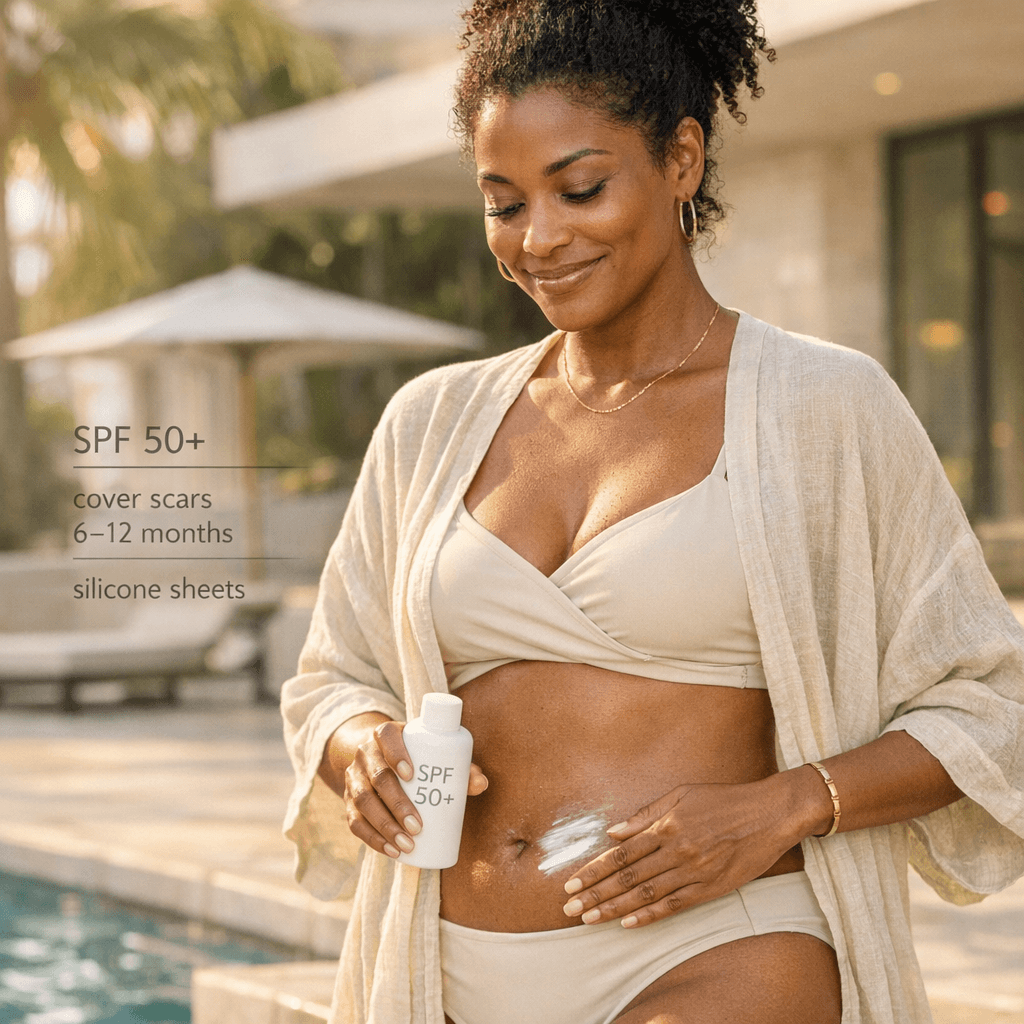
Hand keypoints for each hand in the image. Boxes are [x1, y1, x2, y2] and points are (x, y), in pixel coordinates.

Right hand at [340, 719, 488, 859]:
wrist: (380, 758)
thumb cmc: (417, 756)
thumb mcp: (433, 752)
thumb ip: (458, 766)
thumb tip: (481, 783)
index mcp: (386, 733)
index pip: (386, 736)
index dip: (396, 753)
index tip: (411, 775)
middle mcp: (366, 752)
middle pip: (377, 776)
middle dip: (397, 804)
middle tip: (418, 826)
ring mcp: (354, 777)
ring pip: (363, 801)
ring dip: (385, 826)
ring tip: (407, 844)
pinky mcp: (349, 800)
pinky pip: (354, 821)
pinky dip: (372, 838)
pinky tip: (390, 850)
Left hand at [560, 780, 797, 927]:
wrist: (770, 814)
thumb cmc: (723, 800)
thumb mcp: (682, 794)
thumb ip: (646, 815)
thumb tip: (613, 830)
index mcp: (667, 826)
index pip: (621, 853)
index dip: (594, 870)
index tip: (571, 882)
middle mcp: (677, 851)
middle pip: (628, 877)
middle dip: (596, 894)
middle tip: (570, 908)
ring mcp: (694, 872)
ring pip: (646, 895)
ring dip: (615, 909)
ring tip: (590, 919)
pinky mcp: (711, 888)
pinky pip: (675, 906)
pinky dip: (650, 916)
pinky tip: (628, 925)